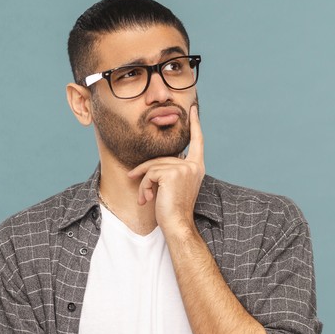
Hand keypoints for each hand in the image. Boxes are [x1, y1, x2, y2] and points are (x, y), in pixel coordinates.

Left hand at [127, 104, 204, 235]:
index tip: (193, 109)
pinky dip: (144, 186)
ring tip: (145, 198)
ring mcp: (183, 168)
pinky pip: (149, 173)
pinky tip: (147, 199)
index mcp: (197, 167)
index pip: (197, 141)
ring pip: (153, 166)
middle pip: (162, 157)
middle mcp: (193, 165)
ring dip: (144, 183)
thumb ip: (171, 170)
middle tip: (137, 184)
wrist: (177, 224)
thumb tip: (153, 164)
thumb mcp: (175, 185)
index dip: (195, 124)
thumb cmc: (174, 208)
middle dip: (145, 171)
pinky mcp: (172, 173)